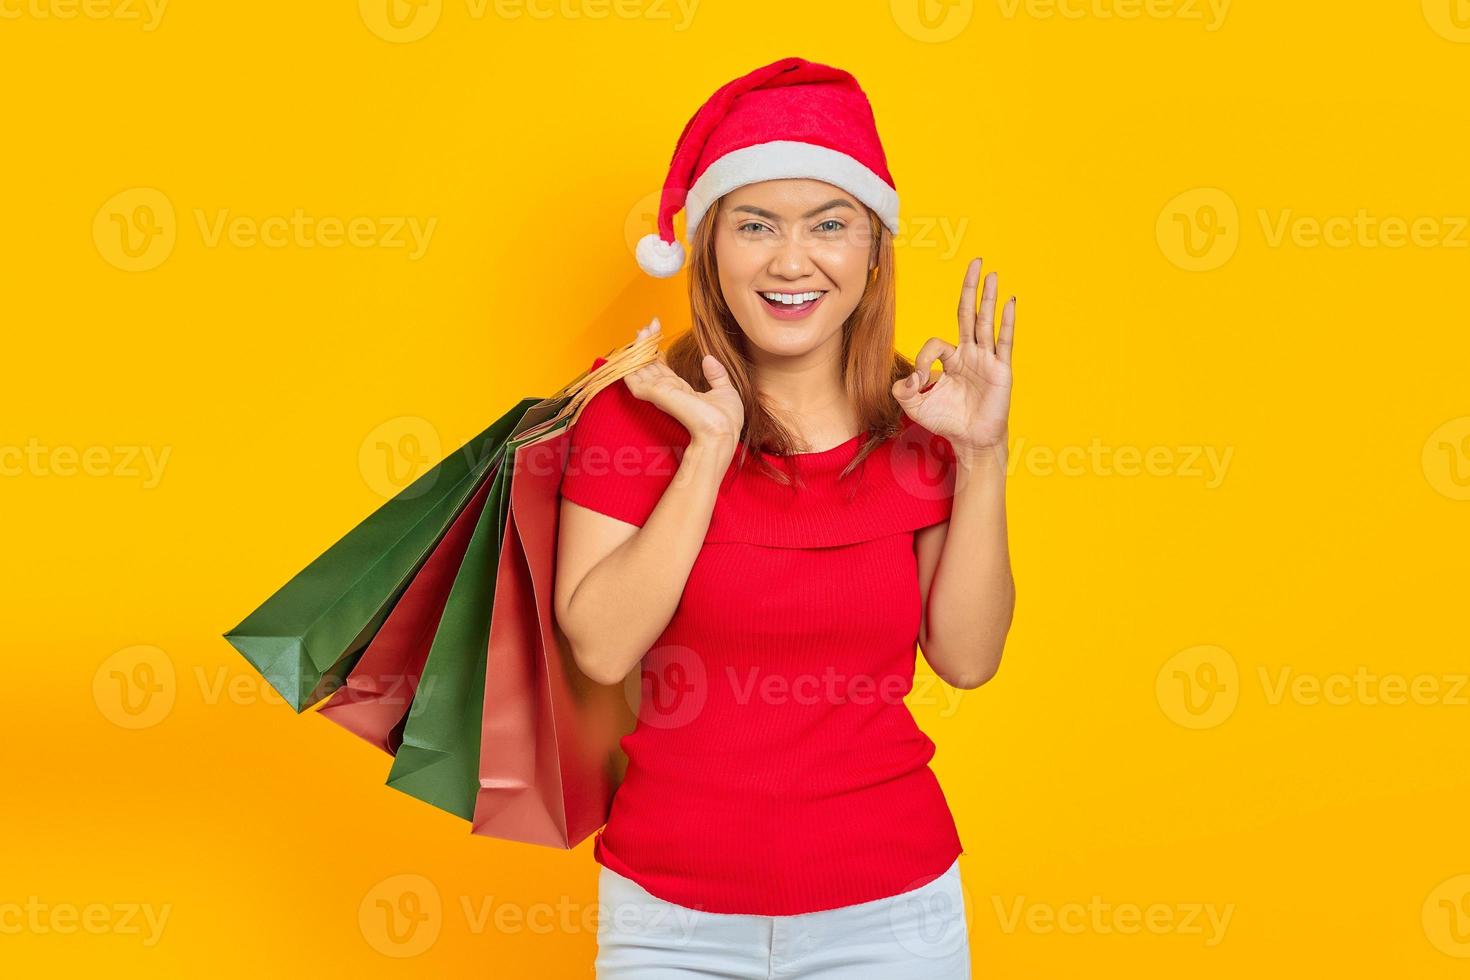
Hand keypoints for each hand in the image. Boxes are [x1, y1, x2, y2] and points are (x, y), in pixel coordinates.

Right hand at [623, 318, 744, 449]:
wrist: (722, 431)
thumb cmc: (725, 420)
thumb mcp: (725, 391)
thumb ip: (716, 375)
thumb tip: (709, 359)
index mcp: (681, 391)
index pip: (662, 368)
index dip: (657, 351)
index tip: (657, 332)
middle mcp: (667, 391)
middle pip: (649, 365)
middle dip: (646, 345)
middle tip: (647, 325)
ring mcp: (660, 393)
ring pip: (640, 368)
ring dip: (638, 349)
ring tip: (641, 330)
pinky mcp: (656, 394)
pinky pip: (634, 378)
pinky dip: (629, 364)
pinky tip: (631, 349)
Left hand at [892, 258, 1014, 460]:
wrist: (971, 441)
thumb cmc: (947, 422)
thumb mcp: (915, 406)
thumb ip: (902, 390)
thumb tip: (905, 376)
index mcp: (950, 360)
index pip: (936, 343)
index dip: (923, 358)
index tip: (919, 379)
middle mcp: (969, 354)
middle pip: (968, 313)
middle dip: (970, 288)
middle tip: (975, 262)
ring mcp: (986, 359)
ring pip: (986, 322)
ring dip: (988, 297)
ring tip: (991, 273)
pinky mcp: (1000, 370)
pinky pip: (1004, 341)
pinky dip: (1007, 321)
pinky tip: (1009, 301)